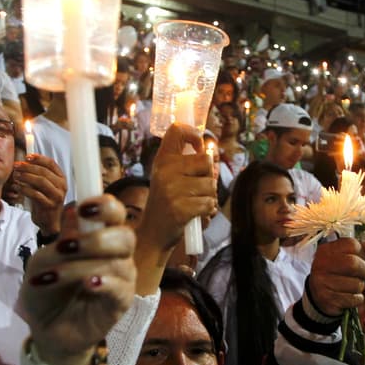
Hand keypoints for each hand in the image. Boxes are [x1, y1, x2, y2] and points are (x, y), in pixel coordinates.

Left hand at [12, 153, 67, 235]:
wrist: (49, 222)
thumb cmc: (44, 201)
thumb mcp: (44, 186)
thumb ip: (39, 175)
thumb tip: (25, 162)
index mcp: (61, 179)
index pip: (51, 164)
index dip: (39, 158)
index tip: (27, 157)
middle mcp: (62, 186)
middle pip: (44, 172)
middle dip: (28, 167)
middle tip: (17, 166)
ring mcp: (57, 196)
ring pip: (40, 181)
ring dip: (26, 177)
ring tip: (16, 176)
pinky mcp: (49, 205)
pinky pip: (35, 194)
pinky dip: (25, 189)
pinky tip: (17, 187)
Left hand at [18, 196, 136, 364]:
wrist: (45, 328)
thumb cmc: (47, 289)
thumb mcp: (42, 261)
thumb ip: (60, 239)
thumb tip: (73, 212)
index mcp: (100, 236)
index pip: (115, 212)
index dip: (105, 206)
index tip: (83, 208)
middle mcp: (116, 254)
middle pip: (125, 235)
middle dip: (95, 239)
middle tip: (65, 247)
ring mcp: (122, 278)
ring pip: (115, 263)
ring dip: (79, 267)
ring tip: (52, 276)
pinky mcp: (121, 303)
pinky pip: (120, 288)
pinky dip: (103, 284)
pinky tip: (87, 285)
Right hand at [135, 123, 217, 252]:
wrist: (153, 234)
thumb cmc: (167, 203)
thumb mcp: (168, 178)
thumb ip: (187, 163)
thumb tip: (212, 151)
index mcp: (162, 160)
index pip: (177, 130)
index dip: (194, 134)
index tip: (199, 147)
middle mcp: (165, 170)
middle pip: (206, 161)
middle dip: (209, 177)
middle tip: (198, 189)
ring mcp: (171, 189)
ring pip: (211, 184)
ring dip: (210, 196)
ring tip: (195, 203)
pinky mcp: (180, 208)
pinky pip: (209, 203)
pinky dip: (208, 210)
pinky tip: (196, 214)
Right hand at [308, 237, 364, 316]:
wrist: (318, 295)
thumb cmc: (338, 273)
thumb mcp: (349, 257)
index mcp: (327, 249)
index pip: (352, 245)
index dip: (362, 253)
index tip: (359, 260)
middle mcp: (321, 264)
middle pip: (353, 264)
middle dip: (364, 271)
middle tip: (361, 275)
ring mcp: (322, 282)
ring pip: (356, 284)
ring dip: (359, 287)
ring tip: (351, 287)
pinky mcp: (327, 299)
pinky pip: (353, 299)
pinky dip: (356, 299)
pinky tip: (348, 296)